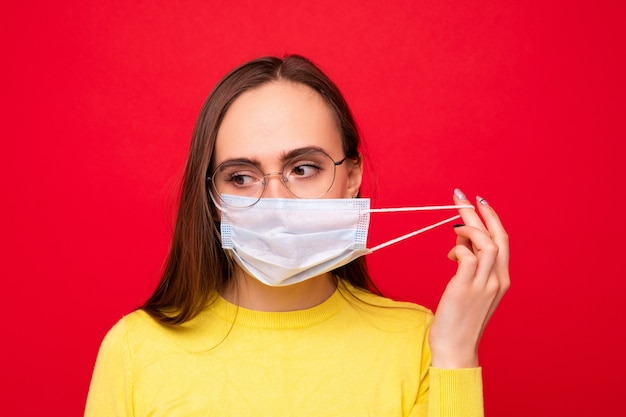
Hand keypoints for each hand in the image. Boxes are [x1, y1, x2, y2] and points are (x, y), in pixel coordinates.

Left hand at [428, 188, 509, 368]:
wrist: (456, 348)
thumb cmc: (460, 319)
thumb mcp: (471, 289)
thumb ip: (470, 265)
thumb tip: (459, 240)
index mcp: (501, 280)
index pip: (502, 241)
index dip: (492, 220)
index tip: (479, 203)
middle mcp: (497, 280)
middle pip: (497, 237)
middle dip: (483, 214)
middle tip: (464, 197)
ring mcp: (483, 285)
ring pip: (486, 244)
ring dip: (470, 228)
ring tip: (455, 225)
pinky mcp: (465, 289)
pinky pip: (467, 257)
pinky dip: (459, 248)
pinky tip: (450, 253)